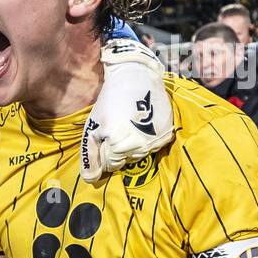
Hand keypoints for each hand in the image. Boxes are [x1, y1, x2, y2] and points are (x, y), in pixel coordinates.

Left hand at [80, 39, 173, 181]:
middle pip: (125, 161)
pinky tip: (142, 123)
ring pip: (139, 154)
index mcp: (117, 145)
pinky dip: (146, 139)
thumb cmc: (109, 102)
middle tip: (117, 127)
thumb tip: (91, 179)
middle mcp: (139, 146)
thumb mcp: (92, 128)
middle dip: (118, 149)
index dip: (105, 151)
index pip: (111, 165)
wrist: (136, 78)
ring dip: (132, 145)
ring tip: (129, 123)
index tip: (105, 134)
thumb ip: (90, 156)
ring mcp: (155, 141)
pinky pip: (153, 146)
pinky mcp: (167, 133)